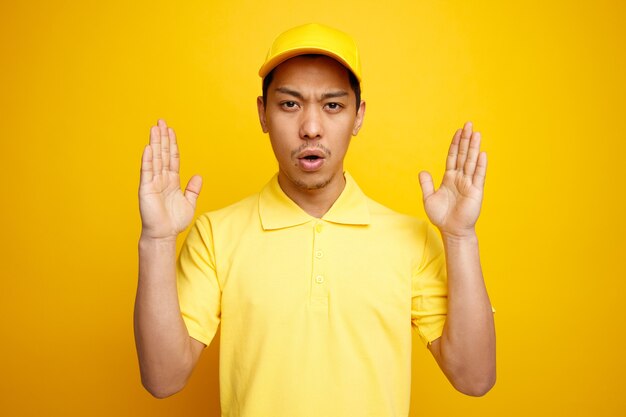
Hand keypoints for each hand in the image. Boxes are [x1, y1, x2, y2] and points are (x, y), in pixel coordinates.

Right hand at [139, 119, 202, 239]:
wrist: (164, 234)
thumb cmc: (174, 221)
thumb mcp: (189, 203)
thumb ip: (193, 189)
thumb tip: (198, 176)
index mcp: (171, 180)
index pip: (172, 158)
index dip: (172, 144)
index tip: (171, 130)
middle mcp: (161, 178)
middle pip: (163, 154)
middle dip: (162, 138)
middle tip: (161, 121)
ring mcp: (153, 182)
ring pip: (155, 158)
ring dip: (155, 143)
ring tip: (154, 128)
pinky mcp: (146, 189)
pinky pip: (147, 171)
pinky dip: (147, 159)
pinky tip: (148, 147)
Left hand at [418, 122, 486, 237]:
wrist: (452, 231)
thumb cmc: (441, 216)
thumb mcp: (429, 198)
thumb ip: (426, 184)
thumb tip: (422, 171)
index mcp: (450, 178)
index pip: (453, 157)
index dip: (455, 144)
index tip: (458, 131)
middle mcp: (460, 178)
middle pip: (463, 155)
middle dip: (465, 140)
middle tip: (468, 124)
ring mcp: (469, 183)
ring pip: (471, 161)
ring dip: (473, 147)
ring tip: (476, 133)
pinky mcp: (476, 191)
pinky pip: (478, 176)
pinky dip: (480, 165)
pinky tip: (482, 154)